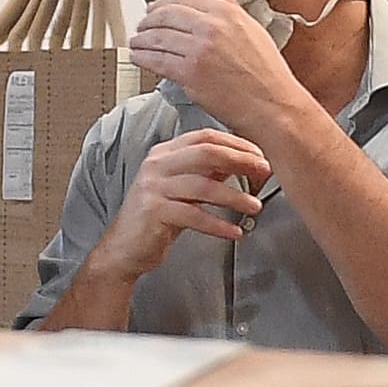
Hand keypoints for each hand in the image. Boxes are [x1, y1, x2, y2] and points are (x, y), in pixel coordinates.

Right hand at [109, 127, 274, 273]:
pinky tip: (234, 232)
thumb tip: (242, 163)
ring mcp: (154, 187)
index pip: (205, 137)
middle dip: (241, 161)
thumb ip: (206, 173)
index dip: (236, 144)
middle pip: (206, 153)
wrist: (124, 249)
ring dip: (235, 197)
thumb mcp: (182, 189)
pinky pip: (195, 216)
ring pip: (204, 186)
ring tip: (254, 206)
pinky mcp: (155, 212)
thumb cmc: (156, 219)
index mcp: (165, 154)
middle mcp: (157, 165)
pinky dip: (218, 225)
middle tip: (264, 172)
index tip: (259, 155)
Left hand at [127, 0, 306, 139]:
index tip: (156, 9)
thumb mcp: (251, 28)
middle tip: (142, 26)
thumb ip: (230, 4)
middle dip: (148, 20)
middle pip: (166, 15)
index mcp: (227, 13)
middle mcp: (211, 27)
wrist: (271, 105)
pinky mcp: (189, 73)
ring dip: (142, 39)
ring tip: (137, 42)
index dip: (164, 3)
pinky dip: (143, 58)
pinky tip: (139, 57)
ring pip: (158, 37)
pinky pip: (157, 60)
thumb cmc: (266, 73)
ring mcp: (198, 49)